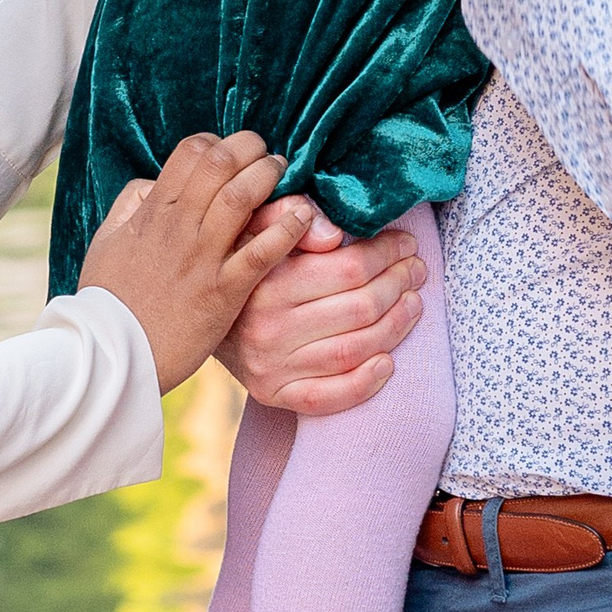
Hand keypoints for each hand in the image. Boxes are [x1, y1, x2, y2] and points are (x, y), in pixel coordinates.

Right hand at [79, 131, 316, 390]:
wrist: (113, 354)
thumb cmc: (108, 299)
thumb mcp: (106, 241)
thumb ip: (131, 204)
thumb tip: (155, 182)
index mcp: (152, 211)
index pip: (191, 151)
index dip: (217, 143)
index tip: (230, 154)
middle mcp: (179, 227)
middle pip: (221, 162)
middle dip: (249, 147)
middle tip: (265, 154)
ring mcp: (203, 258)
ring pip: (242, 197)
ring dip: (268, 176)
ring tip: (282, 174)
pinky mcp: (223, 292)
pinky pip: (261, 252)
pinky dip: (286, 229)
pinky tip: (302, 216)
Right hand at [218, 214, 427, 413]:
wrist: (195, 313)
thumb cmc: (238, 260)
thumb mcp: (252, 225)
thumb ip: (288, 215)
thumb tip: (334, 232)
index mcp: (265, 283)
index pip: (347, 269)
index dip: (386, 254)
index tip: (404, 242)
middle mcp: (267, 329)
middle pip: (359, 309)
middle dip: (398, 284)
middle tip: (415, 269)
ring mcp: (271, 367)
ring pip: (353, 350)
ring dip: (396, 326)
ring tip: (413, 302)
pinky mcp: (273, 395)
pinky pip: (329, 397)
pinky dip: (366, 382)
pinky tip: (388, 361)